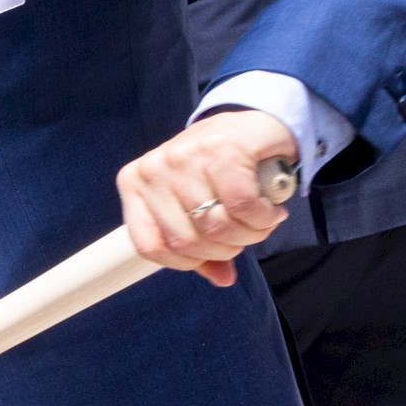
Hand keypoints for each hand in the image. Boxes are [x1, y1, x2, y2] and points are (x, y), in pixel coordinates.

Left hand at [116, 108, 295, 288]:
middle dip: (226, 249)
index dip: (186, 263)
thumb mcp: (198, 205)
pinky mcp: (221, 149)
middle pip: (187, 242)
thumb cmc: (219, 171)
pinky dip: (263, 218)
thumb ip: (202, 245)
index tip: (213, 256)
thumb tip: (221, 279)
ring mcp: (184, 156)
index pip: (150, 246)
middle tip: (246, 234)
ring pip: (217, 226)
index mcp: (134, 184)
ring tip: (261, 221)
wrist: (253, 126)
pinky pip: (243, 206)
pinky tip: (271, 211)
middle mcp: (152, 169)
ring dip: (250, 234)